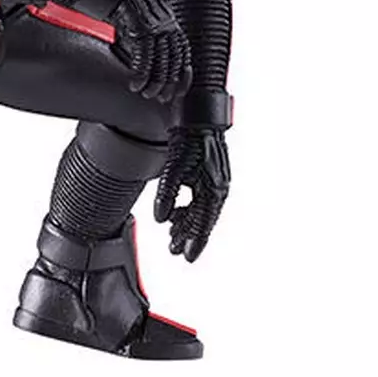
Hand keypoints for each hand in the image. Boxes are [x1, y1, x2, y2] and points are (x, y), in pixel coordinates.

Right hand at [110, 0, 190, 102]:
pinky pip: (144, 60)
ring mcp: (155, 28)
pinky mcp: (141, 30)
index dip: (182, 75)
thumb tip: (143, 61)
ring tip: (146, 93)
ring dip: (153, 84)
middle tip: (161, 98)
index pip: (183, 55)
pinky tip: (135, 84)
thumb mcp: (141, 23)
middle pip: (173, 63)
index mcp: (169, 24)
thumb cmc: (124, 1)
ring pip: (161, 64)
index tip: (178, 90)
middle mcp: (167, 26)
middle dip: (168, 84)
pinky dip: (140, 76)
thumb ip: (147, 40)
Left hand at [154, 127, 230, 261]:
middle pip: (201, 220)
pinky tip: (176, 214)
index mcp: (214, 191)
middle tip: (174, 249)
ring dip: (185, 224)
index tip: (187, 258)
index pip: (203, 224)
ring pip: (199, 211)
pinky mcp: (207, 175)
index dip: (195, 242)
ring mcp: (213, 182)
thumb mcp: (175, 168)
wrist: (199, 118)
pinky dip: (186, 209)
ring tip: (172, 235)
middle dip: (187, 236)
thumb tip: (160, 217)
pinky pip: (199, 200)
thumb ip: (167, 194)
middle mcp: (217, 189)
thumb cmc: (191, 139)